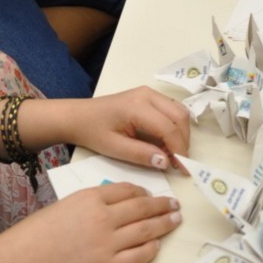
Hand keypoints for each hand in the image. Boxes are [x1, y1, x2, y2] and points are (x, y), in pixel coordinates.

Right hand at [0, 183, 181, 262]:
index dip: (145, 191)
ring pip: (146, 230)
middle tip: (175, 205)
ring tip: (174, 221)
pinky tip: (156, 245)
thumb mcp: (67, 205)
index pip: (128, 189)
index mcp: (92, 196)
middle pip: (143, 207)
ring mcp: (106, 243)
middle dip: (162, 205)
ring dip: (164, 224)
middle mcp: (103, 217)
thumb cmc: (37, 234)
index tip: (152, 193)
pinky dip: (151, 250)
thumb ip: (94, 202)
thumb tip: (119, 205)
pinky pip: (138, 257)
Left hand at [69, 86, 189, 170]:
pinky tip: (168, 141)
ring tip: (174, 154)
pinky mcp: (150, 95)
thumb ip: (141, 155)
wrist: (78, 116)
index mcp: (137, 106)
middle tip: (180, 163)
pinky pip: (172, 108)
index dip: (179, 150)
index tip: (183, 170)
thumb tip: (166, 162)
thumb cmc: (93, 132)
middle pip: (179, 116)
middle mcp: (148, 94)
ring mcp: (150, 92)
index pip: (168, 128)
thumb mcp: (114, 148)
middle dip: (184, 141)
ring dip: (181, 133)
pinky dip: (176, 125)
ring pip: (179, 110)